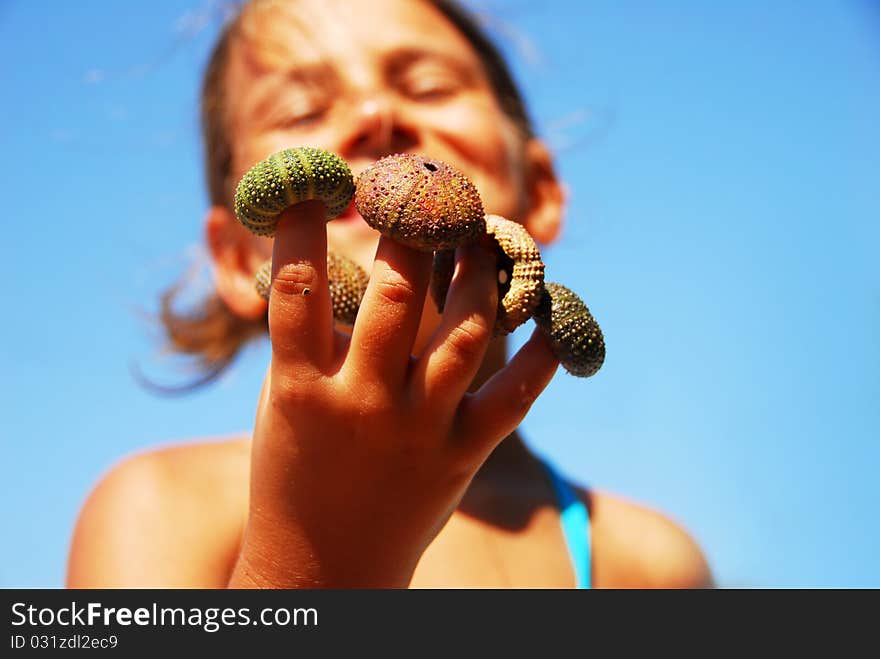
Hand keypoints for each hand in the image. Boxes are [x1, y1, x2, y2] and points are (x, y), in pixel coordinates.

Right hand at [230, 200, 558, 587]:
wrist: (324, 566)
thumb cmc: (294, 470)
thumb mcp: (283, 400)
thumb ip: (307, 334)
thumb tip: (329, 254)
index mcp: (299, 388)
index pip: (297, 287)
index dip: (303, 222)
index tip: (319, 177)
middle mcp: (362, 405)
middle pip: (399, 293)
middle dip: (416, 227)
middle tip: (427, 189)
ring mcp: (417, 432)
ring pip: (467, 332)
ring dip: (483, 272)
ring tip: (483, 233)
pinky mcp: (461, 456)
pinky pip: (515, 396)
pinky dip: (545, 351)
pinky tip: (557, 306)